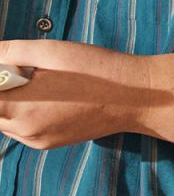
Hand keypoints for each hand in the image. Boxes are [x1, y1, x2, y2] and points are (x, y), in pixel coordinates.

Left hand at [0, 41, 173, 148]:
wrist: (138, 98)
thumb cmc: (98, 70)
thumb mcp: (52, 52)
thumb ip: (11, 52)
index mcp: (21, 107)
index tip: (9, 69)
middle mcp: (24, 130)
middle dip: (1, 90)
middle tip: (21, 72)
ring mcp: (36, 140)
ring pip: (2, 121)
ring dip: (7, 103)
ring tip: (34, 82)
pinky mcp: (48, 143)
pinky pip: (19, 129)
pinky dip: (20, 113)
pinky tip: (44, 97)